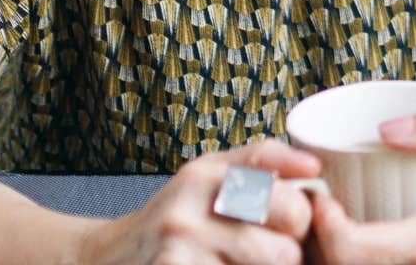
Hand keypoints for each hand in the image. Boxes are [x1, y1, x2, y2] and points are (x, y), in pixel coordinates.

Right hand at [75, 139, 321, 264]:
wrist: (101, 260)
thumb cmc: (171, 218)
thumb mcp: (207, 175)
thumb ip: (262, 161)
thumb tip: (314, 167)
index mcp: (205, 178)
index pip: (293, 204)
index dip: (300, 223)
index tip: (285, 227)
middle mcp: (187, 216)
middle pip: (284, 252)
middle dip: (285, 258)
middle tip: (266, 253)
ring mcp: (177, 256)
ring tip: (242, 262)